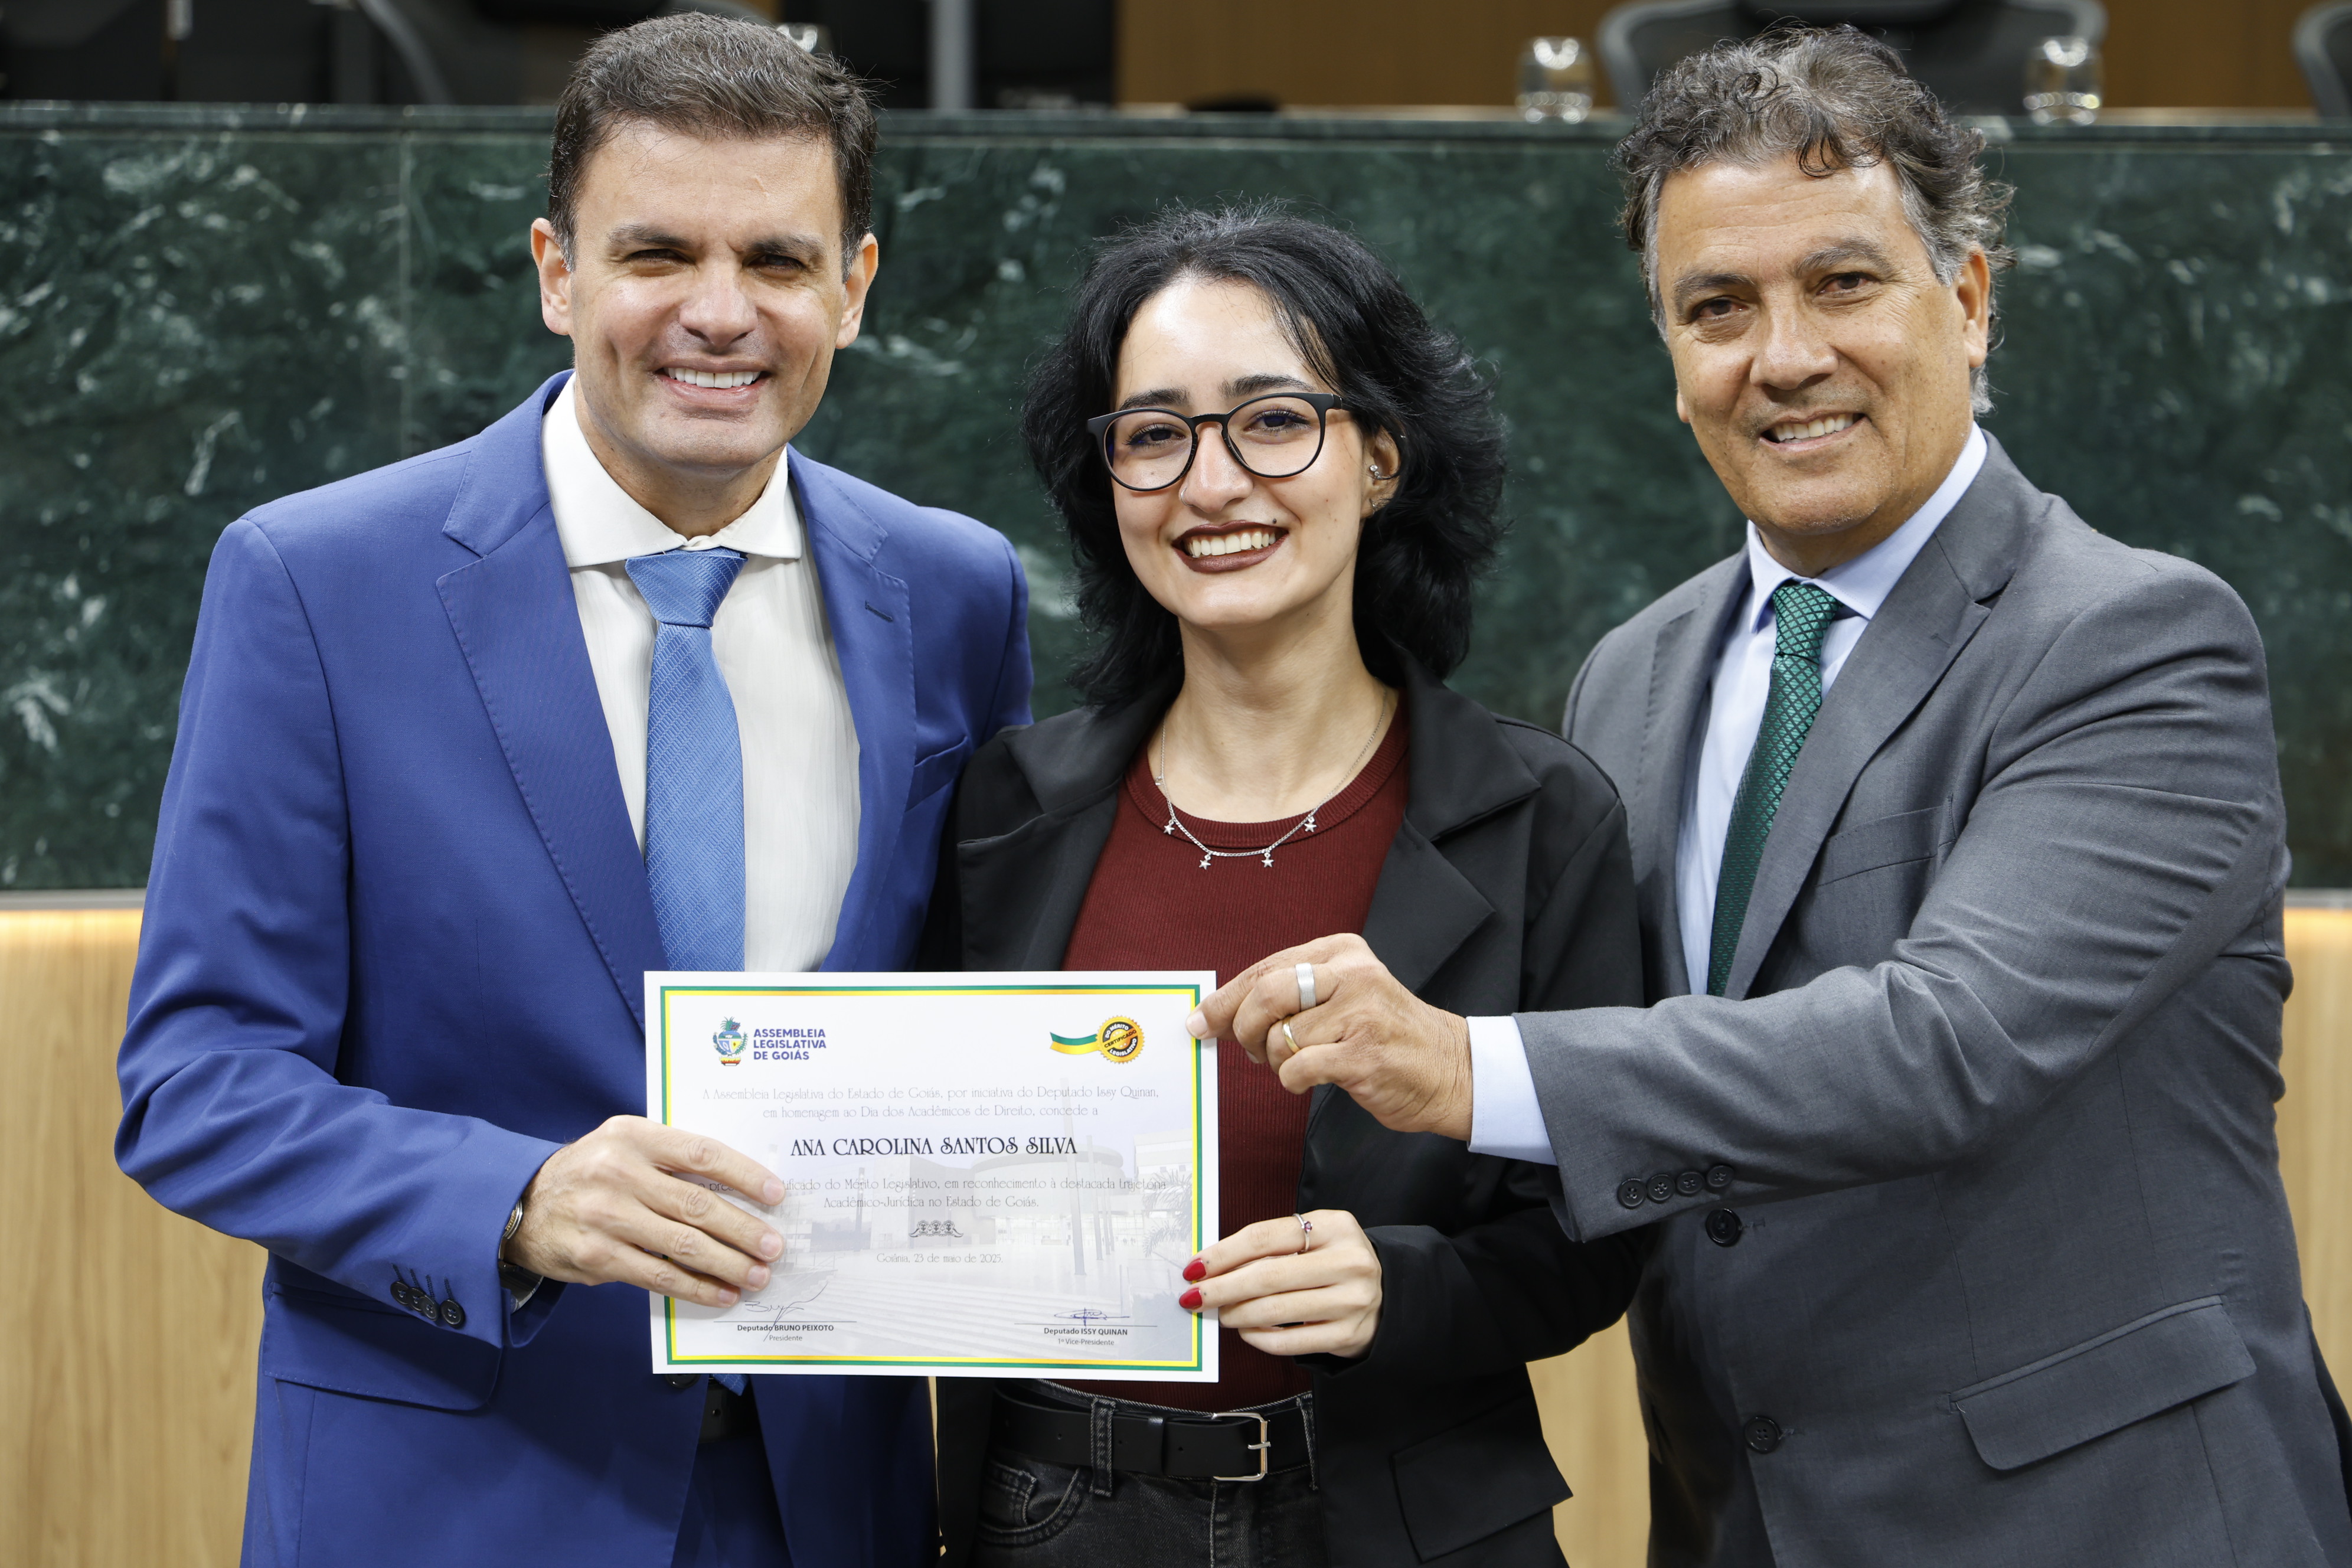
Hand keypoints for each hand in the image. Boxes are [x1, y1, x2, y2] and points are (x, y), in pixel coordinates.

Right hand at [504, 1116, 784, 1307]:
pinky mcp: (597, 1257)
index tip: (776, 1194)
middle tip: (774, 1246)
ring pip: (683, 1244)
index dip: (744, 1174)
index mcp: (633, 1136)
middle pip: (697, 1204)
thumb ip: (672, 1157)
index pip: (701, 1152)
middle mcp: (619, 1173)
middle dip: (743, 1229)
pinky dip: (696, 1287)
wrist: (524, 1205)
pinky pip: (659, 1275)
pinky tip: (722, 1293)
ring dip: (728, 1263)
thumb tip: (740, 1186)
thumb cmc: (592, 1172)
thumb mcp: (625, 1145)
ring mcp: (606, 1217)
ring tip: (758, 1274)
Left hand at [1180, 1210, 1382, 1358]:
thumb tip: (1212, 1266)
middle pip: (1268, 1275)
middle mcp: (1348, 1261)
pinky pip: (1290, 1342)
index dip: (1224, 1253)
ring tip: (1220, 1313)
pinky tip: (1246, 1330)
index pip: (1266, 1237)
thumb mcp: (1315, 1239)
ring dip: (1237, 1313)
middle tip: (1193, 1297)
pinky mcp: (1348, 1335)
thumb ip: (1273, 1247)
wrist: (1388, 1294)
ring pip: (1276, 1310)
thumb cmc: (1335, 1262)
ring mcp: (1352, 1300)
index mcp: (1335, 1226)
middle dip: (1222, 1288)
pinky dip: (1259, 1337)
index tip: (1195, 1267)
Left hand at [1190, 934, 1474, 1140]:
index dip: (1225, 998)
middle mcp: (1351, 973)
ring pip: (1278, 1036)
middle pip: (1266, 994)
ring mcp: (1360, 1012)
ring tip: (1299, 1064)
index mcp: (1341, 951)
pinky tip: (1313, 1078)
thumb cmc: (1384, 1036)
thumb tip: (1217, 1013)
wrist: (1449, 1069)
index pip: (1265, 968)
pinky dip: (1292, 1081)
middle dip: (1243, 1028)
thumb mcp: (1342, 996)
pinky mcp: (1363, 1053)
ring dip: (1275, 1061)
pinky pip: (1297, 1068)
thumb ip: (1289, 996)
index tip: (1199, 1020)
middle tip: (1250, 1050)